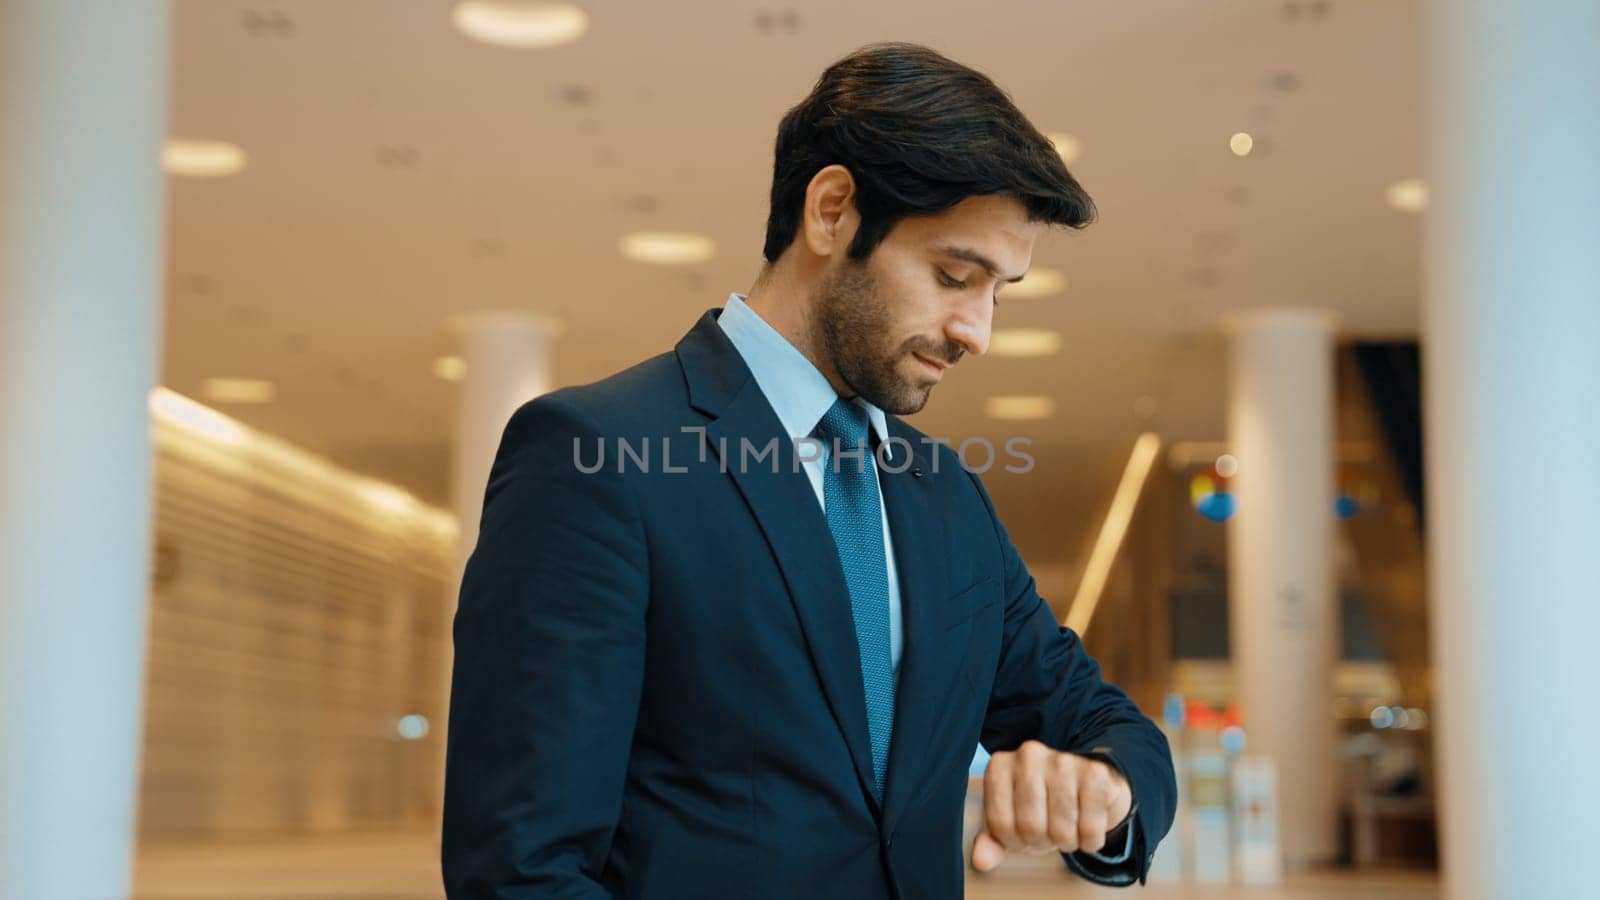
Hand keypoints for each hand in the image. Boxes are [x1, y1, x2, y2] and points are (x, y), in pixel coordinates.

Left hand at [970, 741, 1132, 871]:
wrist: (1088, 789)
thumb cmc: (1044, 807)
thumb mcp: (1013, 823)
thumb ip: (993, 841)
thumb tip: (981, 860)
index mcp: (1000, 765)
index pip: (1001, 825)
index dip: (1016, 841)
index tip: (1025, 832)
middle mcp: (1028, 755)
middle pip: (1031, 826)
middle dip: (1043, 841)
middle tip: (1050, 830)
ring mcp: (1063, 760)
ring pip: (1061, 829)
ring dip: (1068, 842)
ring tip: (1069, 827)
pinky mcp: (1096, 773)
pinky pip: (1090, 828)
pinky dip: (1091, 840)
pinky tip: (1089, 825)